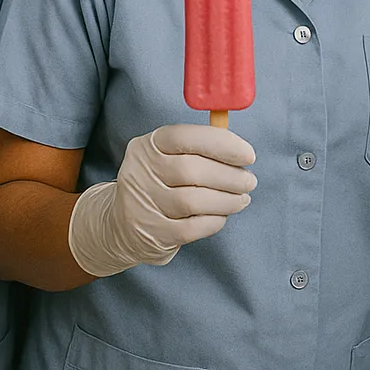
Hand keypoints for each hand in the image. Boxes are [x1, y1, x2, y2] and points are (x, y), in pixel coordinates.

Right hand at [69, 124, 256, 276]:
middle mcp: (140, 172)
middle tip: (249, 181)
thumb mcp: (168, 158)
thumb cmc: (160, 184)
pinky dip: (214, 221)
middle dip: (229, 176)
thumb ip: (199, 150)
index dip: (221, 143)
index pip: (185, 136)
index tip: (248, 155)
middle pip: (192, 170)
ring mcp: (143, 204)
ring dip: (227, 200)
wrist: (120, 225)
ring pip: (194, 200)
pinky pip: (192, 227)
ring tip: (241, 199)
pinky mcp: (151, 233)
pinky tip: (221, 216)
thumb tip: (240, 151)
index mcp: (147, 146)